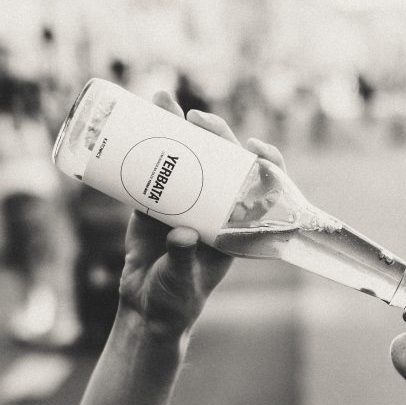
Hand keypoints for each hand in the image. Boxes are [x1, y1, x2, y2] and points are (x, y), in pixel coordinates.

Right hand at [116, 94, 286, 338]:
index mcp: (234, 224)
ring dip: (176, 126)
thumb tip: (182, 235)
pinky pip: (154, 167)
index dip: (265, 163)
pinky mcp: (154, 201)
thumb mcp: (182, 280)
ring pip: (186, 155)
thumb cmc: (176, 298)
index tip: (253, 147)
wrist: (145, 306)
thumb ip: (182, 259)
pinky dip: (147, 143)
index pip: (262, 186)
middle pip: (221, 159)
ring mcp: (184, 200)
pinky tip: (140, 119)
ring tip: (162, 98)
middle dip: (214, 132)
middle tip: (196, 118)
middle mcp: (213, 206)